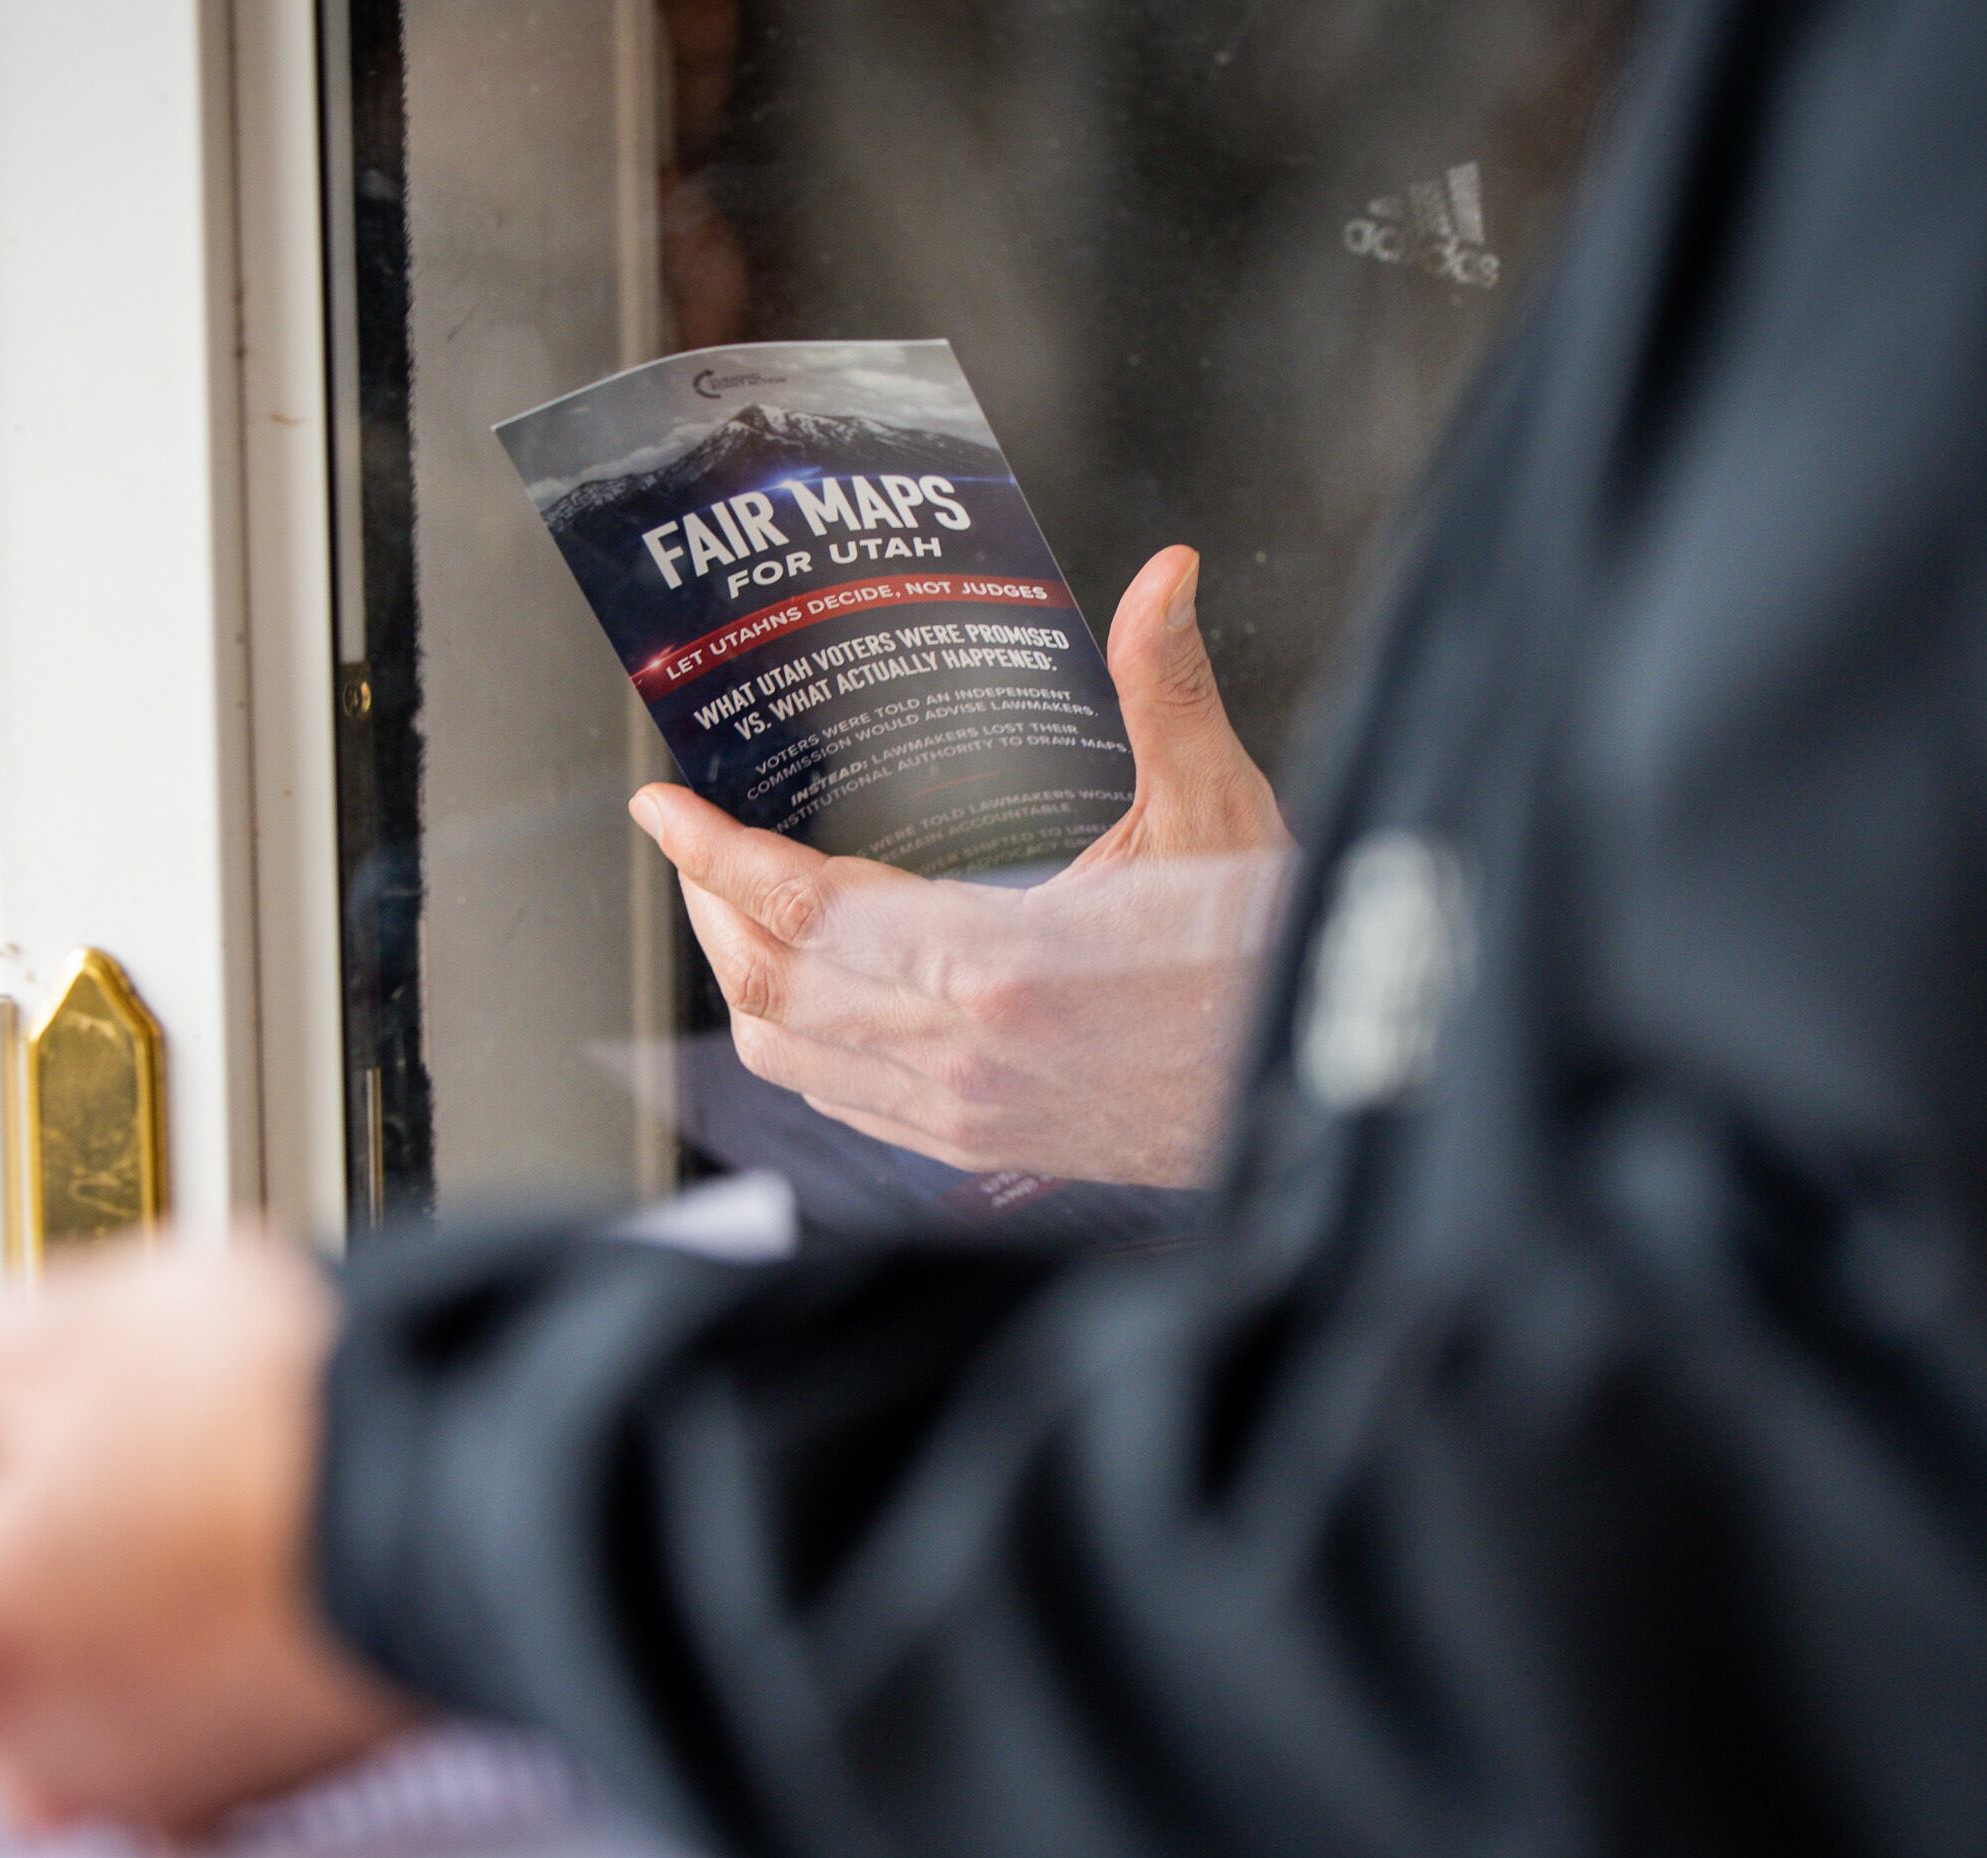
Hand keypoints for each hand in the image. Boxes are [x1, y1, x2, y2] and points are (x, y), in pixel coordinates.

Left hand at [0, 1239, 416, 1840]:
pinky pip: (122, 1679)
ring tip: (119, 1413)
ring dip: (22, 1526)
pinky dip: (122, 1590)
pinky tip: (196, 1491)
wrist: (506, 1492)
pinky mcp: (236, 1766)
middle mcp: (22, 1754)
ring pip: (7, 1643)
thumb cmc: (298, 1421)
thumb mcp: (48, 1332)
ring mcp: (136, 1777)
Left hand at [633, 546, 1293, 1188]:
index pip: (802, 905)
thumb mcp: (1225, 814)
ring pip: (786, 1054)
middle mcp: (962, 1054)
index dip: (713, 852)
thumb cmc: (1276, 965)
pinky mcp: (979, 1151)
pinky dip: (794, 1045)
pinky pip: (838, 1104)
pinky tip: (806, 995)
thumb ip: (1170, 691)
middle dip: (707, 904)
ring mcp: (963, 1116)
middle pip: (768, 980)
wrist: (1321, 1107)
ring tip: (731, 905)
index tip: (664, 804)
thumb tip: (1165, 577)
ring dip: (739, 975)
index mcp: (1005, 965)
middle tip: (690, 837)